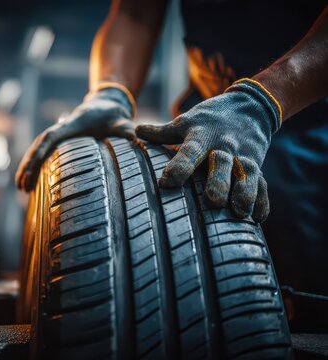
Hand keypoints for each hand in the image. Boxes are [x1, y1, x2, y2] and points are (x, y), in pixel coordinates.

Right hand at [15, 87, 135, 191]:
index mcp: (70, 126)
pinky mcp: (58, 142)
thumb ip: (125, 128)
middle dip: (27, 166)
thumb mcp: (120, 120)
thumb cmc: (112, 115)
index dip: (38, 154)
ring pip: (36, 151)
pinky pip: (41, 153)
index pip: (49, 139)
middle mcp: (59, 130)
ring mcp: (57, 136)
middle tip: (21, 187)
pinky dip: (33, 166)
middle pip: (37, 147)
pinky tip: (29, 182)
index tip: (31, 169)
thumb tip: (134, 136)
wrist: (106, 105)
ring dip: (27, 167)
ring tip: (20, 188)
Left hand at [136, 79, 280, 221]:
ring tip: (240, 213)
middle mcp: (224, 147)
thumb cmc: (210, 118)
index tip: (167, 183)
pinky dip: (263, 201)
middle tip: (213, 202)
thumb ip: (162, 132)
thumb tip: (135, 132)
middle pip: (222, 165)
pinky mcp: (258, 165)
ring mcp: (244, 157)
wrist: (249, 106)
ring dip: (245, 194)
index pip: (189, 152)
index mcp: (202, 136)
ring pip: (248, 176)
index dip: (179, 166)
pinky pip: (262, 184)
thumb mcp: (186, 121)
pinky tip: (259, 218)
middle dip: (219, 183)